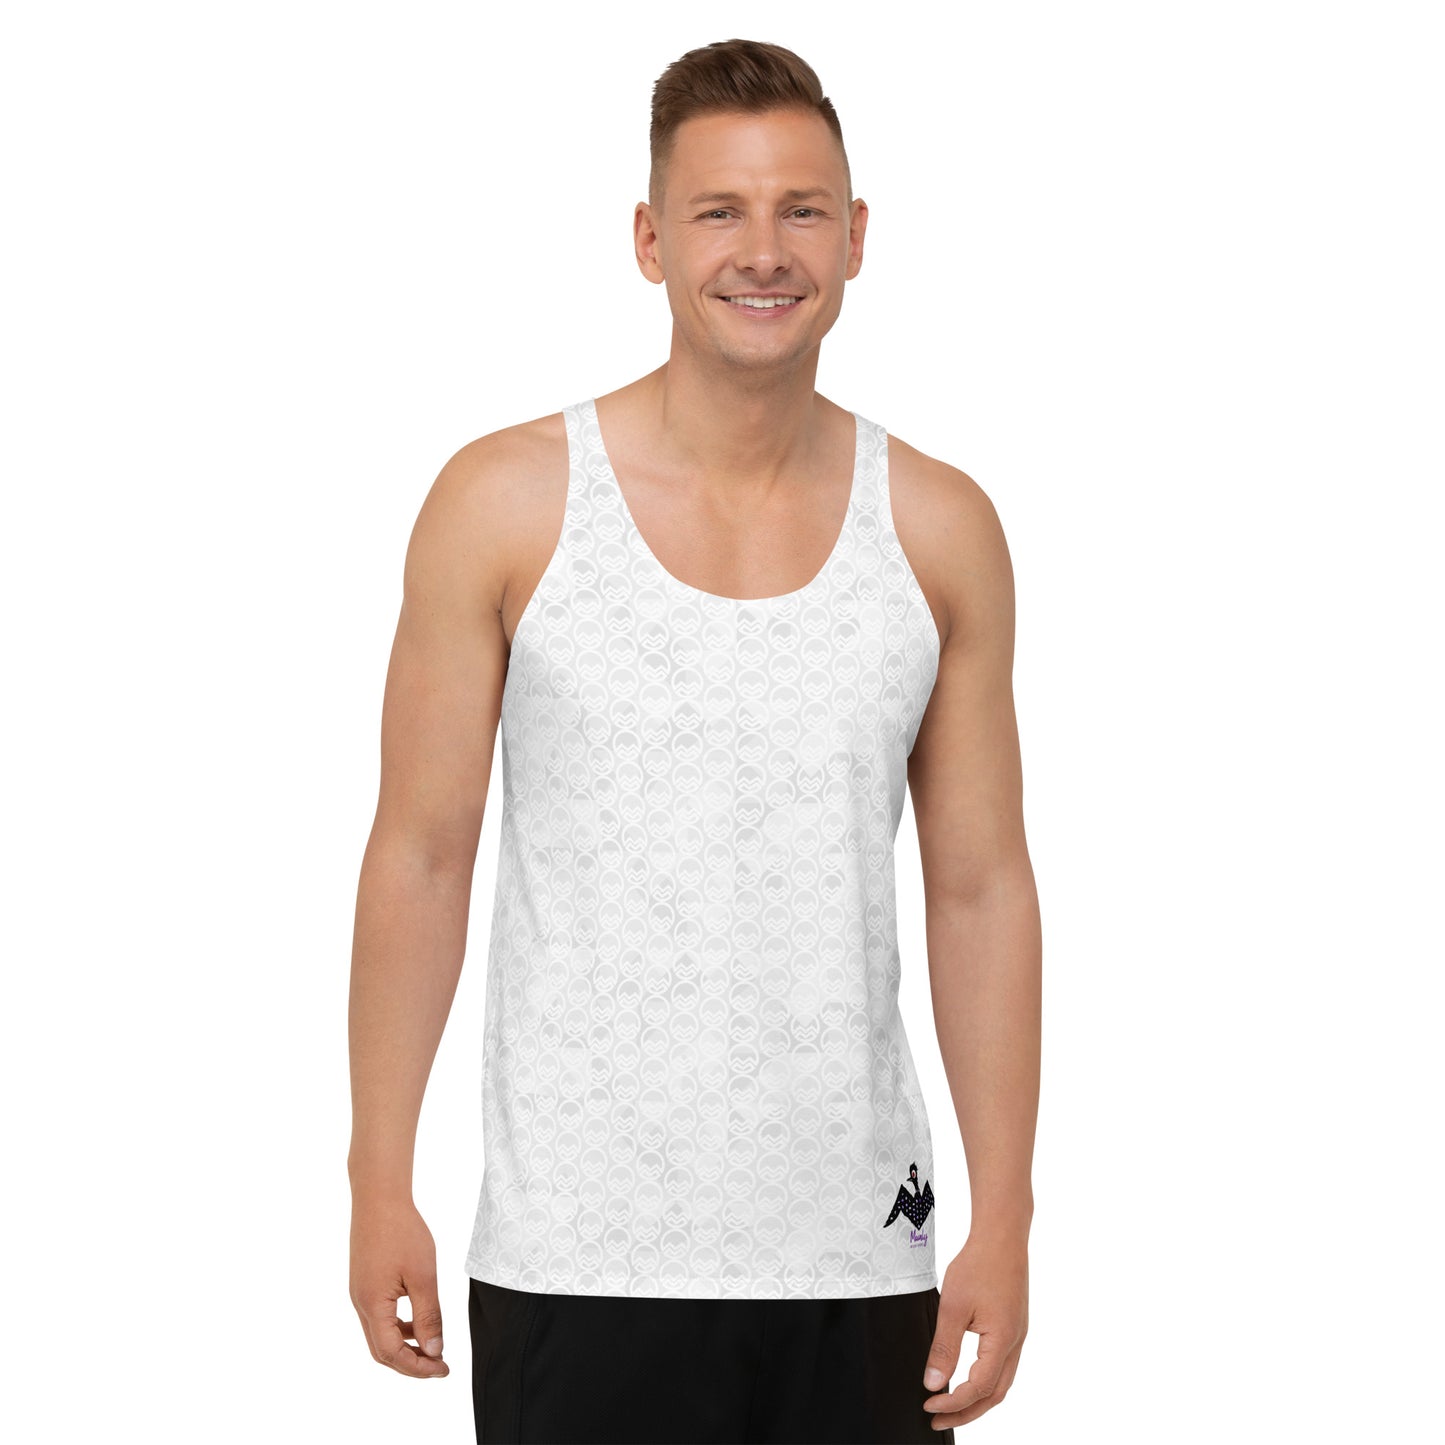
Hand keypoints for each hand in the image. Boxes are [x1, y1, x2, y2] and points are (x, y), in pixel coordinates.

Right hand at [350, 1193, 449, 1378]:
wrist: (378, 1197)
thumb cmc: (402, 1232)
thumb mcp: (423, 1276)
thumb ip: (429, 1316)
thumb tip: (434, 1351)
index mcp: (372, 1306)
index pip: (392, 1354)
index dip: (417, 1367)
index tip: (443, 1369)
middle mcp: (360, 1304)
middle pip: (382, 1350)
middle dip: (411, 1363)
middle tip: (439, 1365)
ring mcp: (359, 1293)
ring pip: (380, 1334)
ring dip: (405, 1344)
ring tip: (433, 1344)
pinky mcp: (364, 1283)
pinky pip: (379, 1316)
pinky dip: (399, 1326)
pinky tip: (419, 1319)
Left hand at [921, 1232, 1028, 1428]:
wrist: (1002, 1235)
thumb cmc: (979, 1264)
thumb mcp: (954, 1307)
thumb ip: (944, 1348)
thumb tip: (933, 1383)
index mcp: (1003, 1342)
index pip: (978, 1389)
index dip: (952, 1402)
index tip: (928, 1405)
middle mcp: (1016, 1344)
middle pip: (994, 1395)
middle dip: (966, 1412)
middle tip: (937, 1420)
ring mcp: (1018, 1336)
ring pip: (1001, 1383)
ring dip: (977, 1400)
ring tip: (950, 1406)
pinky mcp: (1014, 1327)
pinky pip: (1003, 1366)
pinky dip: (985, 1382)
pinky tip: (967, 1379)